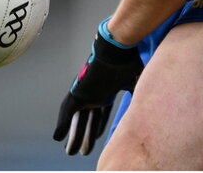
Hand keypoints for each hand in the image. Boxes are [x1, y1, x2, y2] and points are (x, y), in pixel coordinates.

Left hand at [53, 19, 143, 155]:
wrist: (118, 50)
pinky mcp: (78, 92)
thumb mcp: (135, 86)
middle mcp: (95, 92)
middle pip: (88, 120)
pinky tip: (57, 137)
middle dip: (85, 136)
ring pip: (78, 120)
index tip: (97, 140)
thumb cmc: (130, 63)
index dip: (98, 128)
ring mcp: (86, 92)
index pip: (101, 114)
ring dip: (75, 136)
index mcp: (107, 91)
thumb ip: (136, 100)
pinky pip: (68, 111)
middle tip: (81, 151)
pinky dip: (62, 124)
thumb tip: (144, 113)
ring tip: (71, 151)